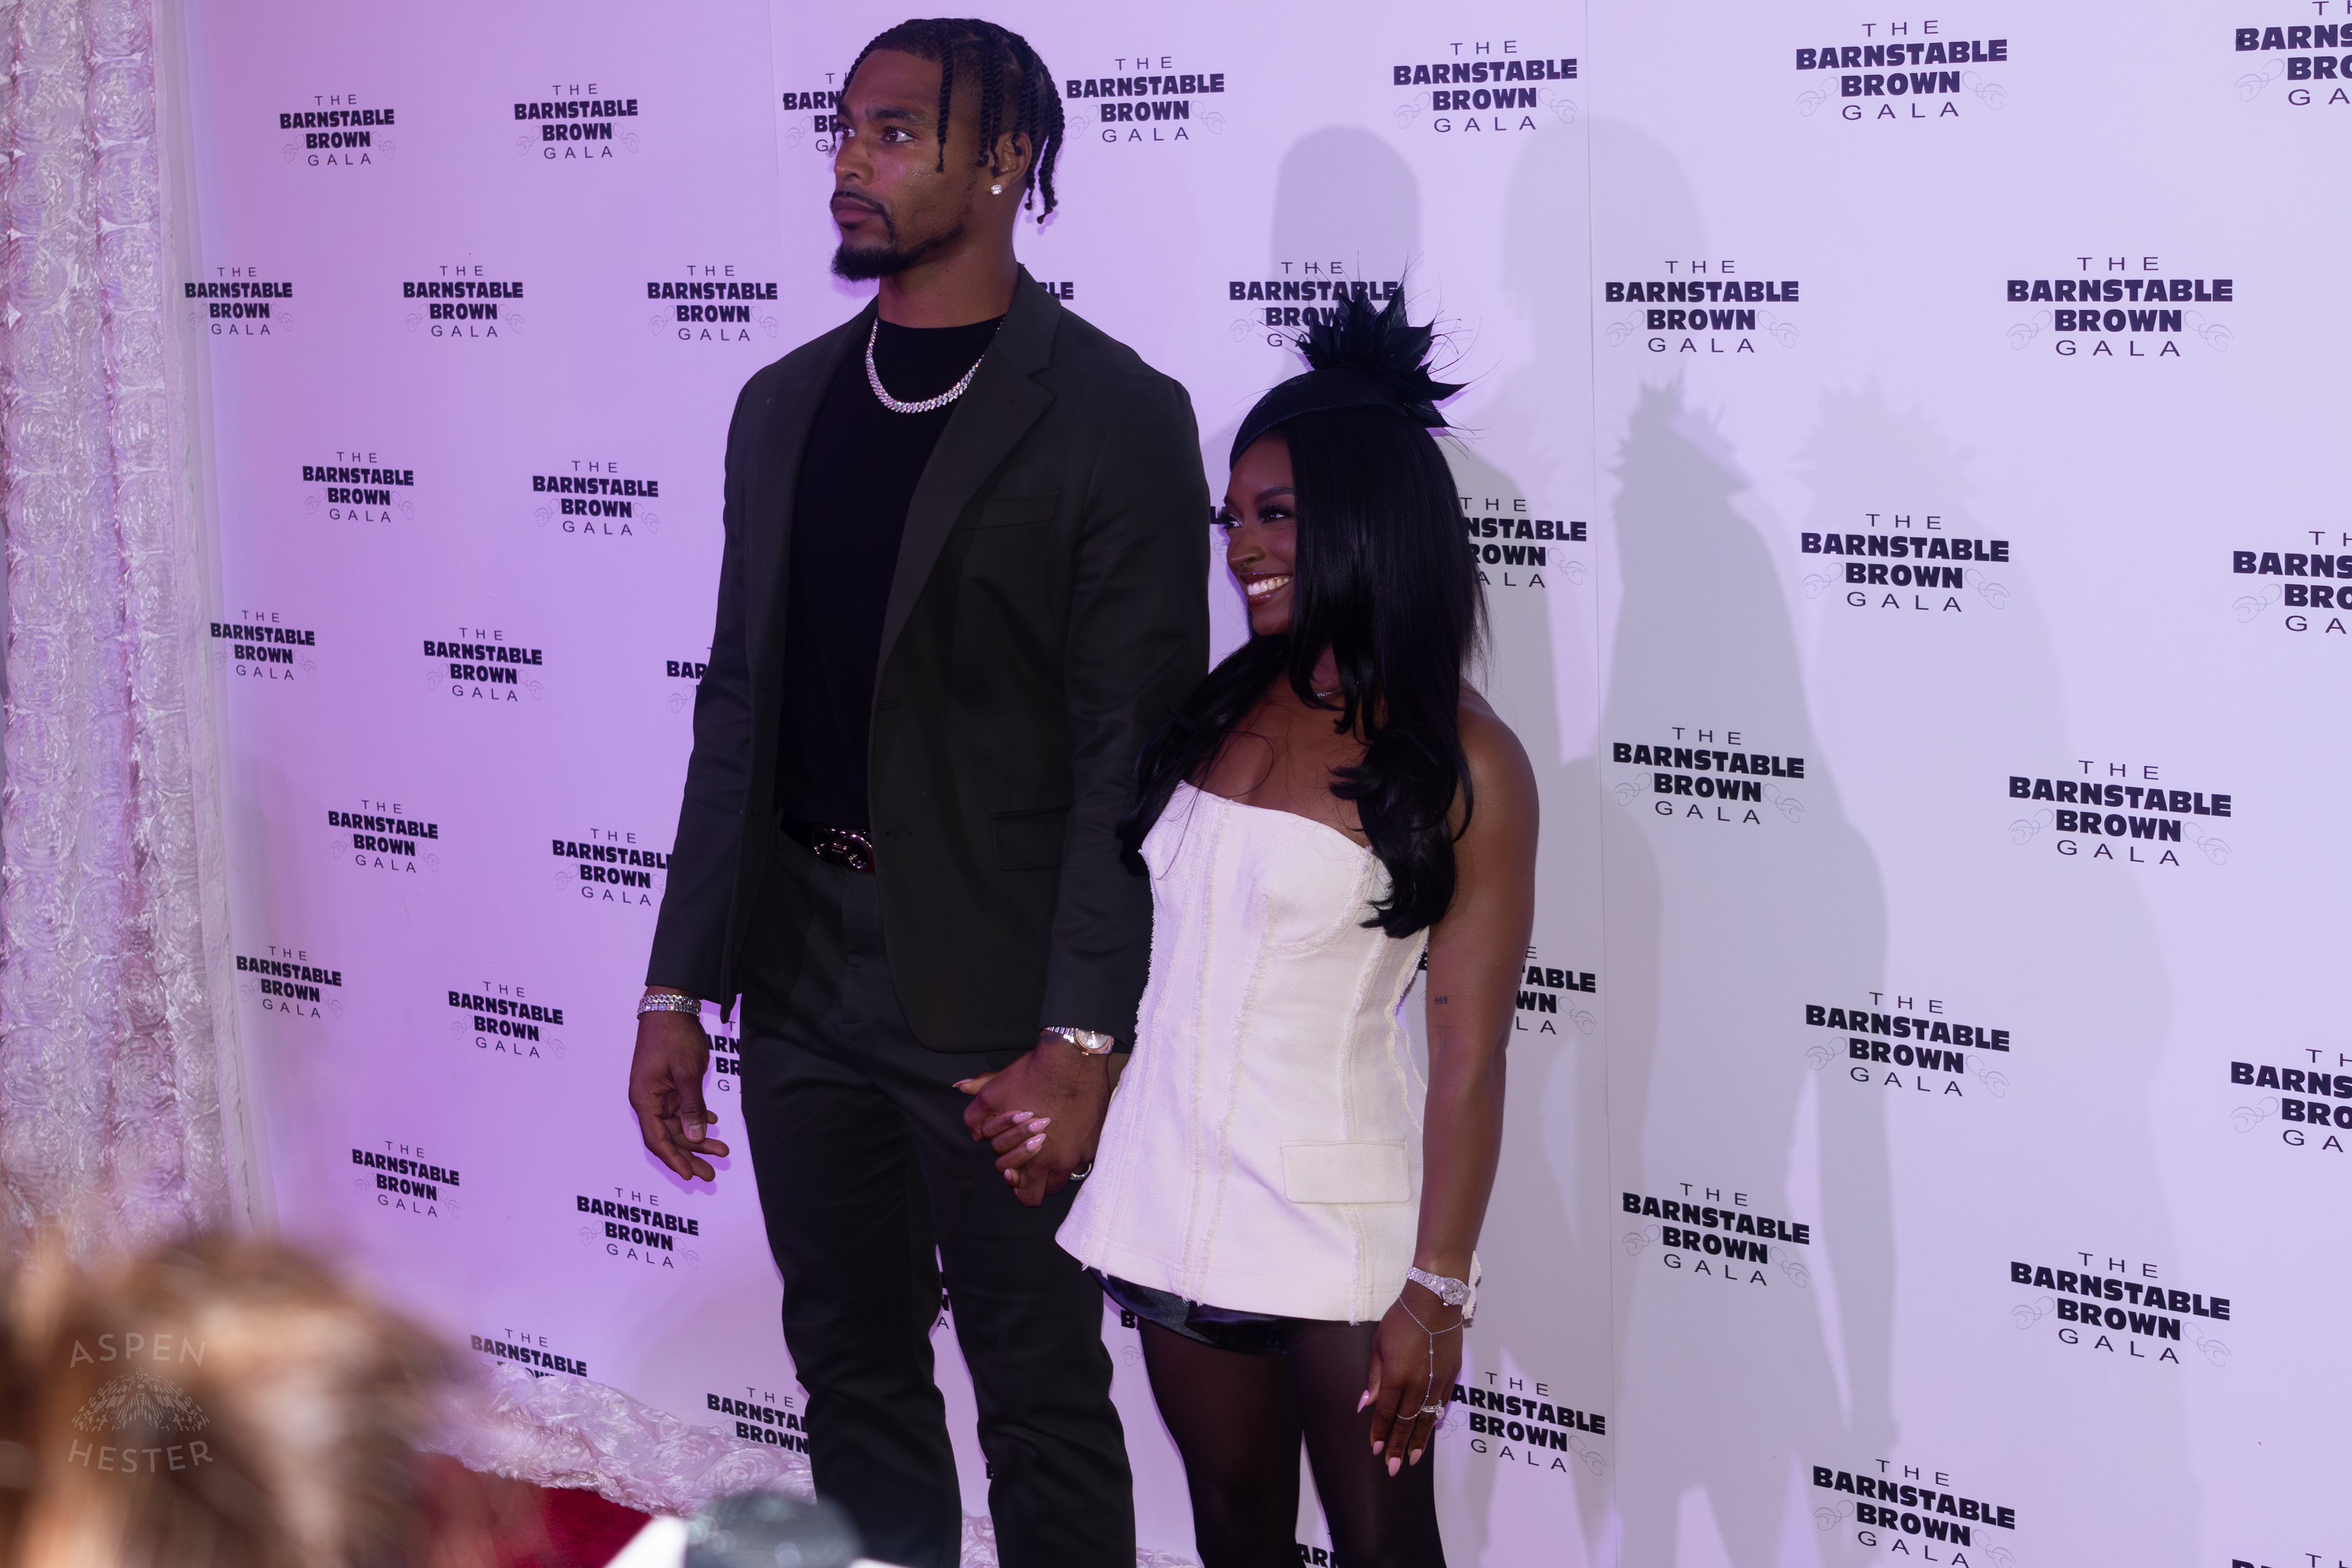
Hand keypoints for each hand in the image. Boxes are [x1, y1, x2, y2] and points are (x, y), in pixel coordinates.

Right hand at [627, 998, 730, 1181]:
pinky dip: (696, 1118)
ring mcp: (657, 1093)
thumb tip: (696, 1136)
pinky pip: (680, 1109)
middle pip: (669, 1137)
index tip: (690, 1176)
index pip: (657, 1140)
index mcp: (644, 1100)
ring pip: (677, 1125)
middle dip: (691, 1156)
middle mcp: (647, 1100)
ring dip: (697, 1138)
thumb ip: (692, 1106)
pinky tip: (712, 1122)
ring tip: (721, 1151)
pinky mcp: (667, 1085)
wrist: (669, 1006)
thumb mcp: (687, 1073)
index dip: (674, 1160)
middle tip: (712, 1174)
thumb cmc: (673, 1036)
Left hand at [955, 1035, 1108, 1206]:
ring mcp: (1082, 1152)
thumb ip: (977, 1115)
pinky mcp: (1097, 1140)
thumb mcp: (995, 1093)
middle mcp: (1062, 1161)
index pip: (1023, 1191)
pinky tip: (1067, 1135)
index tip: (1013, 1169)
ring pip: (1067, 1177)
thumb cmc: (1034, 1076)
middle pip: (1045, 1192)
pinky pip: (1084, 1159)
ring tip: (1047, 1149)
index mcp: (1035, 1157)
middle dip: (1035, 1182)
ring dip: (1055, 1168)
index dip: (1014, 1180)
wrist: (1073, 1057)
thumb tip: (972, 1131)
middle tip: (1029, 1163)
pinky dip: (1074, 1152)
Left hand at [1362, 1278, 1462, 1475]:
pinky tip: (1430, 1430)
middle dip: (1397, 1447)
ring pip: (1426, 1419)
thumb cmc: (1401, 1319)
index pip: (1386, 1414)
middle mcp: (1418, 1384)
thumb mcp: (1378, 1345)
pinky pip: (1442, 1404)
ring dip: (1417, 1441)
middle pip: (1406, 1423)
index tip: (1376, 1451)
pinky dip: (1434, 1420)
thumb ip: (1374, 1377)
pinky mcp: (1452, 1376)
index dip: (1380, 1434)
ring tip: (1411, 1459)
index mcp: (1396, 1377)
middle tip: (1393, 1467)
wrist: (1435, 1301)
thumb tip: (1365, 1404)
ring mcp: (1437, 1382)